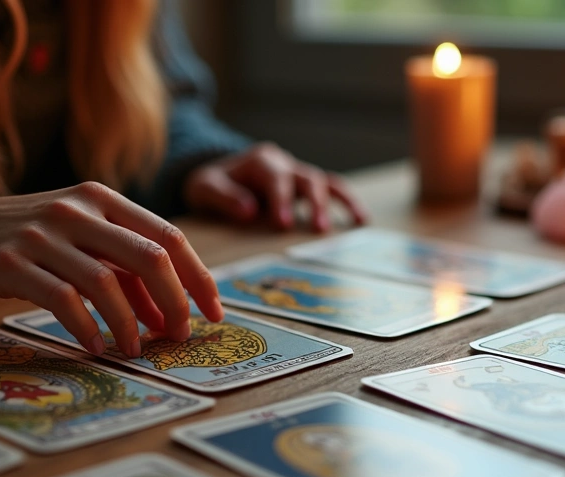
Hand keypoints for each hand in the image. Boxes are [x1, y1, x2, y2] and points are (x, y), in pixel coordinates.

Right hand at [0, 182, 222, 356]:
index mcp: (98, 199)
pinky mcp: (8, 264)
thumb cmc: (15, 238)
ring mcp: (42, 235)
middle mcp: (76, 210)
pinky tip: (94, 348)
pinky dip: (87, 330)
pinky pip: (63, 301)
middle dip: (176, 303)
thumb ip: (118, 263)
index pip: (168, 236)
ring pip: (108, 283)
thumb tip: (168, 309)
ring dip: (131, 325)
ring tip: (136, 350)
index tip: (213, 313)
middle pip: (151, 257)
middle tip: (181, 337)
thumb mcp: (72, 237)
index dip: (198, 277)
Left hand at [183, 142, 368, 231]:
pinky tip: (361, 220)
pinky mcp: (307, 187)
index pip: (275, 177)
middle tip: (318, 229)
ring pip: (324, 181)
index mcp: (259, 161)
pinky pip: (333, 189)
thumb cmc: (211, 184)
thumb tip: (250, 211)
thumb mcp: (204, 188)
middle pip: (306, 178)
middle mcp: (284, 163)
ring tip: (352, 224)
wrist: (218, 177)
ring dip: (338, 203)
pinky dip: (347, 202)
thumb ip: (223, 197)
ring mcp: (298, 174)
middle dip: (314, 202)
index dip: (282, 200)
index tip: (284, 224)